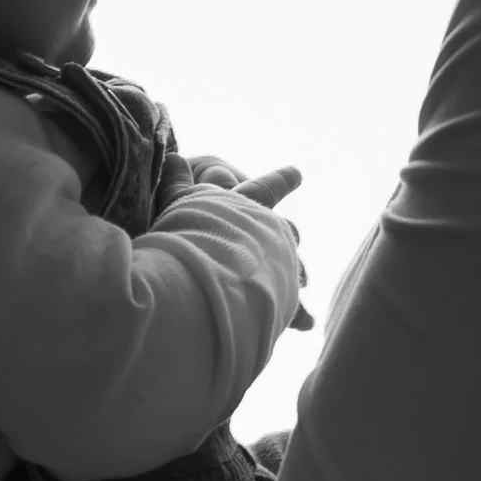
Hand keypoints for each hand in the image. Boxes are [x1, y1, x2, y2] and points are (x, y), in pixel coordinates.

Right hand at [186, 158, 314, 329]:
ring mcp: (278, 268)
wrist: (208, 273)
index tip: (298, 173)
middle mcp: (269, 236)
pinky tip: (309, 324)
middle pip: (287, 230)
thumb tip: (171, 156)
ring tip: (305, 280)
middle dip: (290, 232)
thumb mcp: (178, 204)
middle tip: (294, 233)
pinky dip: (300, 316)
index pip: (265, 189)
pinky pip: (292, 310)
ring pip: (295, 268)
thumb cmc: (190, 234)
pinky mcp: (278, 299)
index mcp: (247, 210)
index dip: (281, 180)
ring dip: (298, 272)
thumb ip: (176, 182)